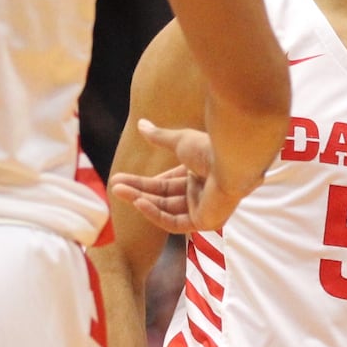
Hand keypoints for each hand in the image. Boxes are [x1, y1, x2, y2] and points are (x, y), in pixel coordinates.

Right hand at [109, 120, 241, 233]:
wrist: (232, 159)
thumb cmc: (211, 147)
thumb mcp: (180, 141)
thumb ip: (160, 137)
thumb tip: (140, 123)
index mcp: (200, 174)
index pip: (168, 183)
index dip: (146, 182)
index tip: (124, 178)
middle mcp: (202, 193)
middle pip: (163, 196)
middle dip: (138, 190)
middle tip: (114, 185)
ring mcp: (204, 208)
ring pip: (166, 208)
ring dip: (141, 200)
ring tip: (118, 190)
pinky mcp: (205, 222)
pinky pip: (175, 222)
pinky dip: (155, 214)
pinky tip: (138, 202)